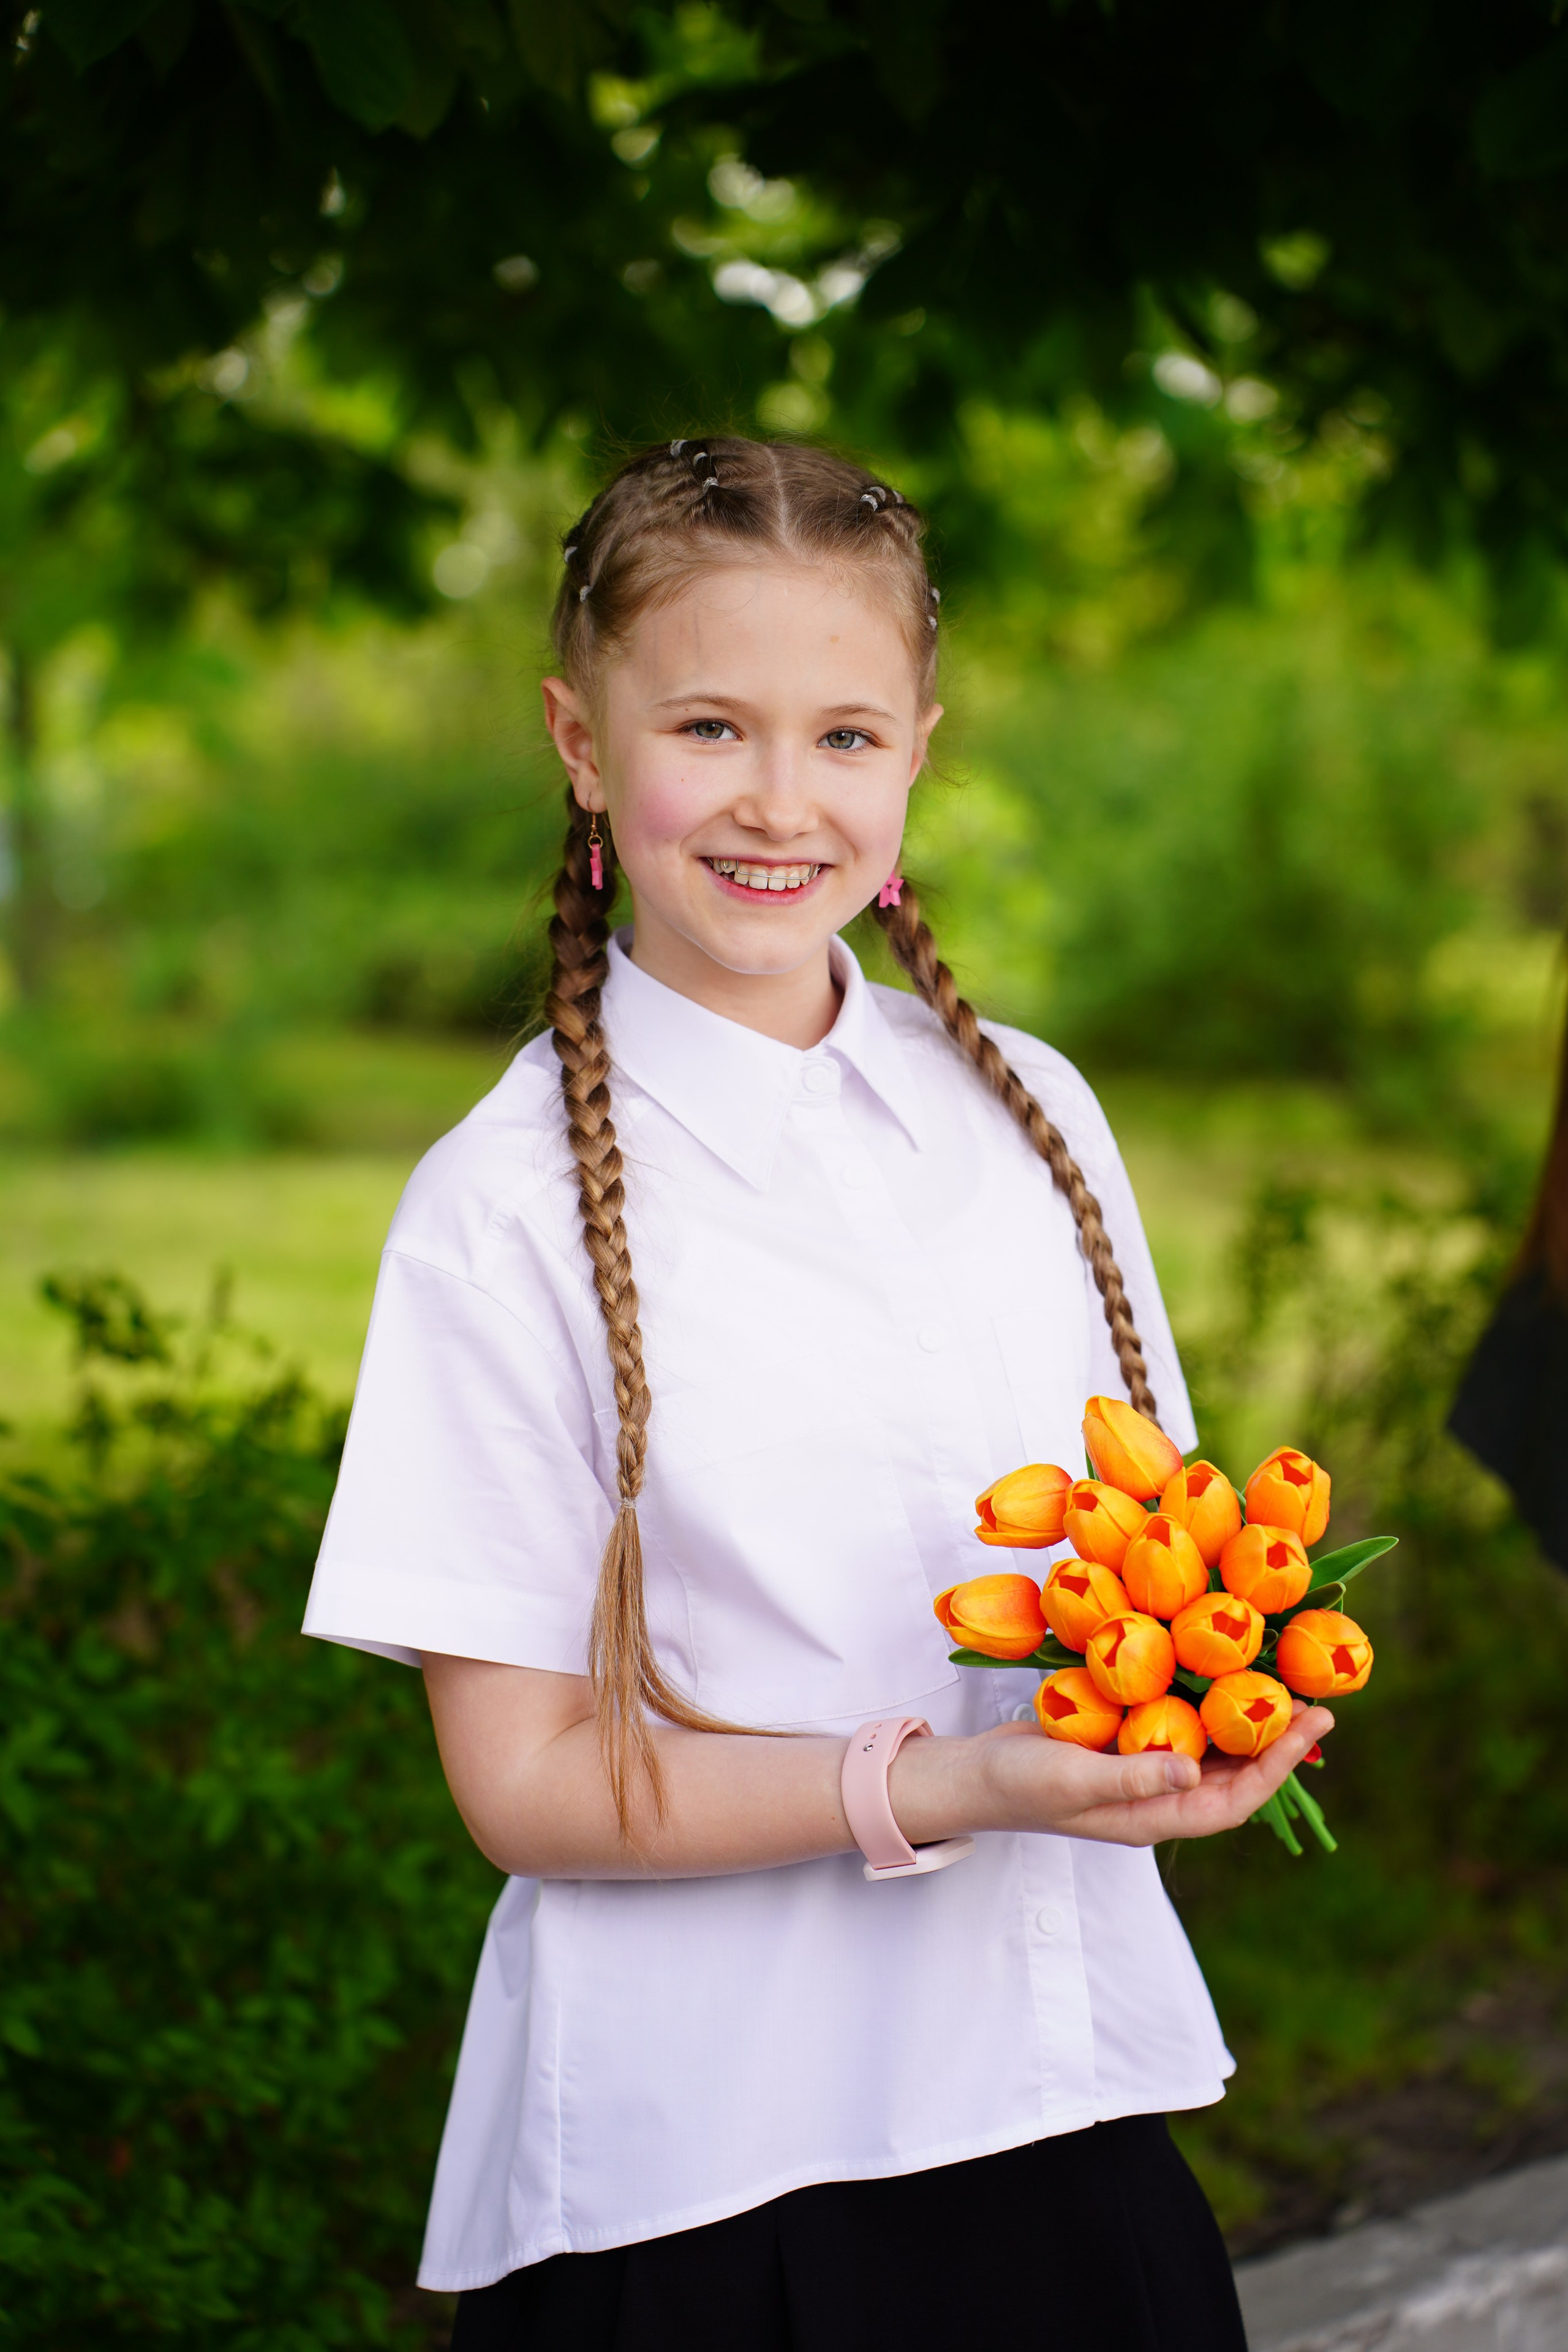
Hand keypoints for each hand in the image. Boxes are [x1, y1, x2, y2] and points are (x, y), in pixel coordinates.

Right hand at [963, 1701, 1334, 1847]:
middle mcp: (1158, 1798)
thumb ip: (1132, 1778)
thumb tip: (1194, 1768)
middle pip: (1234, 1776)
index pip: (1234, 1799)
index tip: (1315, 1725)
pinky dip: (1204, 1704)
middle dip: (1278, 1743)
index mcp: (1153, 1818)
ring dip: (1247, 1723)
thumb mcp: (1073, 1780)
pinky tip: (1219, 1676)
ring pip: (1212, 1752)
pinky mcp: (1124, 1744)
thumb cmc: (1019, 1785)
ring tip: (1284, 1687)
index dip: (1279, 1765)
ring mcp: (1142, 1772)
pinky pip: (1179, 1727)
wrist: (973, 1776)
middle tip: (1318, 1703)